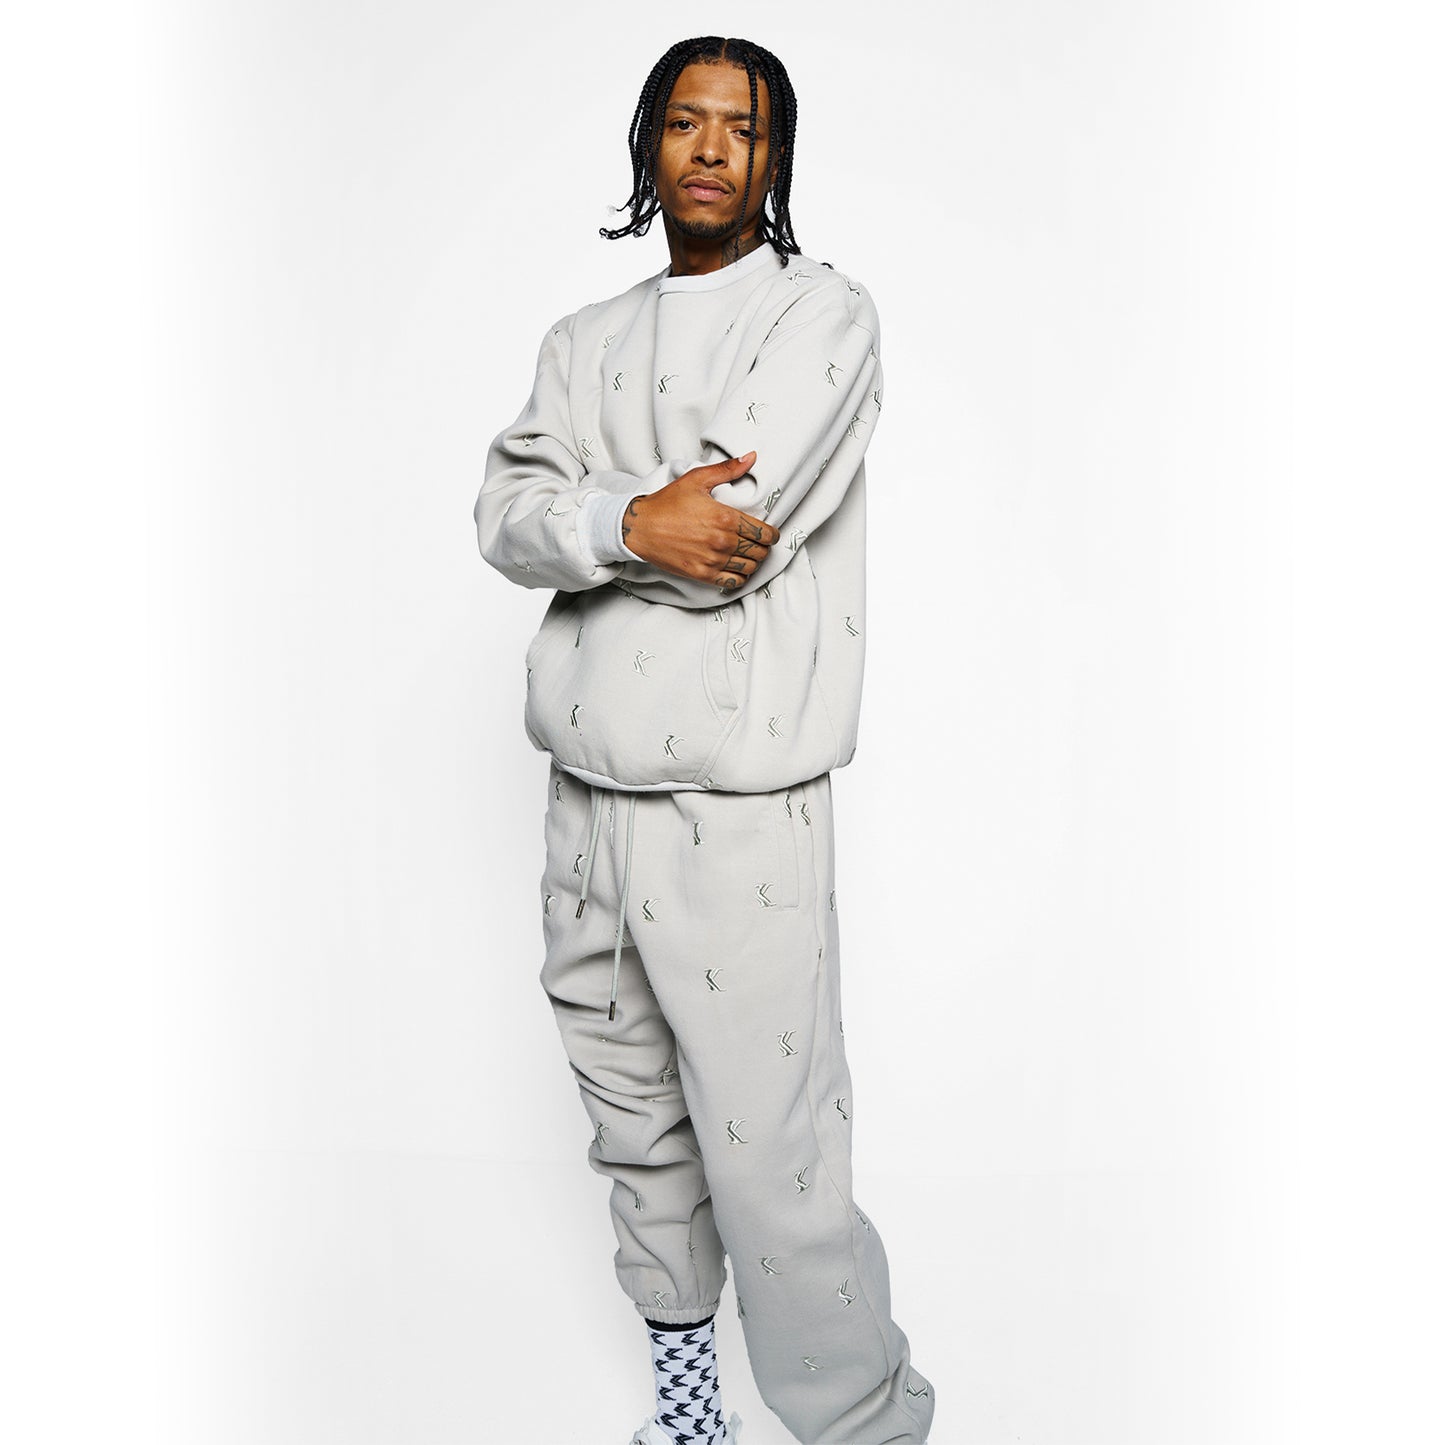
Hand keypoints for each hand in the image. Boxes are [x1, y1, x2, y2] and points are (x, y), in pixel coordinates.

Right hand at [621, 451, 780, 592]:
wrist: (640, 527)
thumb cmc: (666, 503)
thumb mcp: (696, 479)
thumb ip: (727, 469)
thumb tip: (751, 457)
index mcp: (725, 518)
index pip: (763, 533)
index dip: (772, 535)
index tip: (770, 534)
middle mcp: (722, 541)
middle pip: (759, 552)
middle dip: (763, 548)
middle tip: (759, 544)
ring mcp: (712, 560)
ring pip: (749, 568)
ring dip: (753, 562)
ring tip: (748, 555)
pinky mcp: (702, 574)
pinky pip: (733, 582)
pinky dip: (740, 577)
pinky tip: (737, 569)